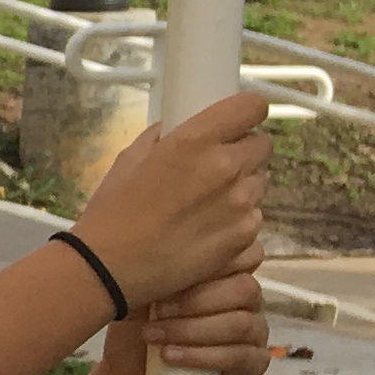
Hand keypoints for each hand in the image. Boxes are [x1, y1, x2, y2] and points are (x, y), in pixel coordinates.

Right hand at [70, 91, 272, 300]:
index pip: (251, 107)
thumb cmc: (112, 210)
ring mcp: (241, 203)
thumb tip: (176, 129)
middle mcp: (227, 167)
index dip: (247, 111)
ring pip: (260, 181)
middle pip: (262, 145)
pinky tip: (207, 228)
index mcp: (195, 140)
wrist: (112, 267)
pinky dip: (238, 217)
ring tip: (208, 202)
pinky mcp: (245, 235)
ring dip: (242, 184)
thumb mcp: (128, 160)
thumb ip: (161, 138)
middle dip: (243, 150)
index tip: (237, 120)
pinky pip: (254, 215)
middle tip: (216, 165)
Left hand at [139, 257, 277, 374]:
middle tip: (157, 310)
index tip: (173, 269)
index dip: (219, 259)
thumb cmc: (136, 326)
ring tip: (154, 336)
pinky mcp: (254, 363)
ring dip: (192, 330)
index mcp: (227, 273)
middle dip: (196, 300)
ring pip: (240, 324)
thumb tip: (161, 249)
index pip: (247, 254)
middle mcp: (246, 299)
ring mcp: (254, 330)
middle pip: (244, 289)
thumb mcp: (140, 293)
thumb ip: (161, 269)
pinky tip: (170, 356)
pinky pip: (239, 356)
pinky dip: (201, 356)